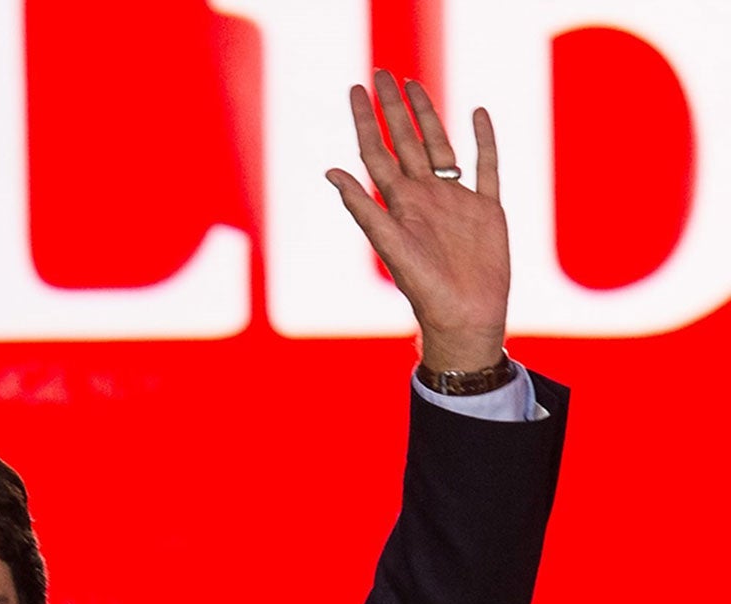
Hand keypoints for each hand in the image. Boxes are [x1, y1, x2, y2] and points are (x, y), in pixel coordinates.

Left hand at [328, 71, 509, 373]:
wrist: (465, 316)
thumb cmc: (424, 290)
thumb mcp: (390, 245)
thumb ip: (364, 207)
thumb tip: (330, 172)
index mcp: (399, 203)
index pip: (377, 151)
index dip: (366, 120)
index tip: (356, 89)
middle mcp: (425, 196)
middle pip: (406, 141)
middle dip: (392, 108)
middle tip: (381, 72)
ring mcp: (455, 200)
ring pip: (440, 146)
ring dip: (429, 116)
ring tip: (414, 85)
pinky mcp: (487, 208)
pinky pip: (486, 166)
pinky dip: (484, 140)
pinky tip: (478, 114)